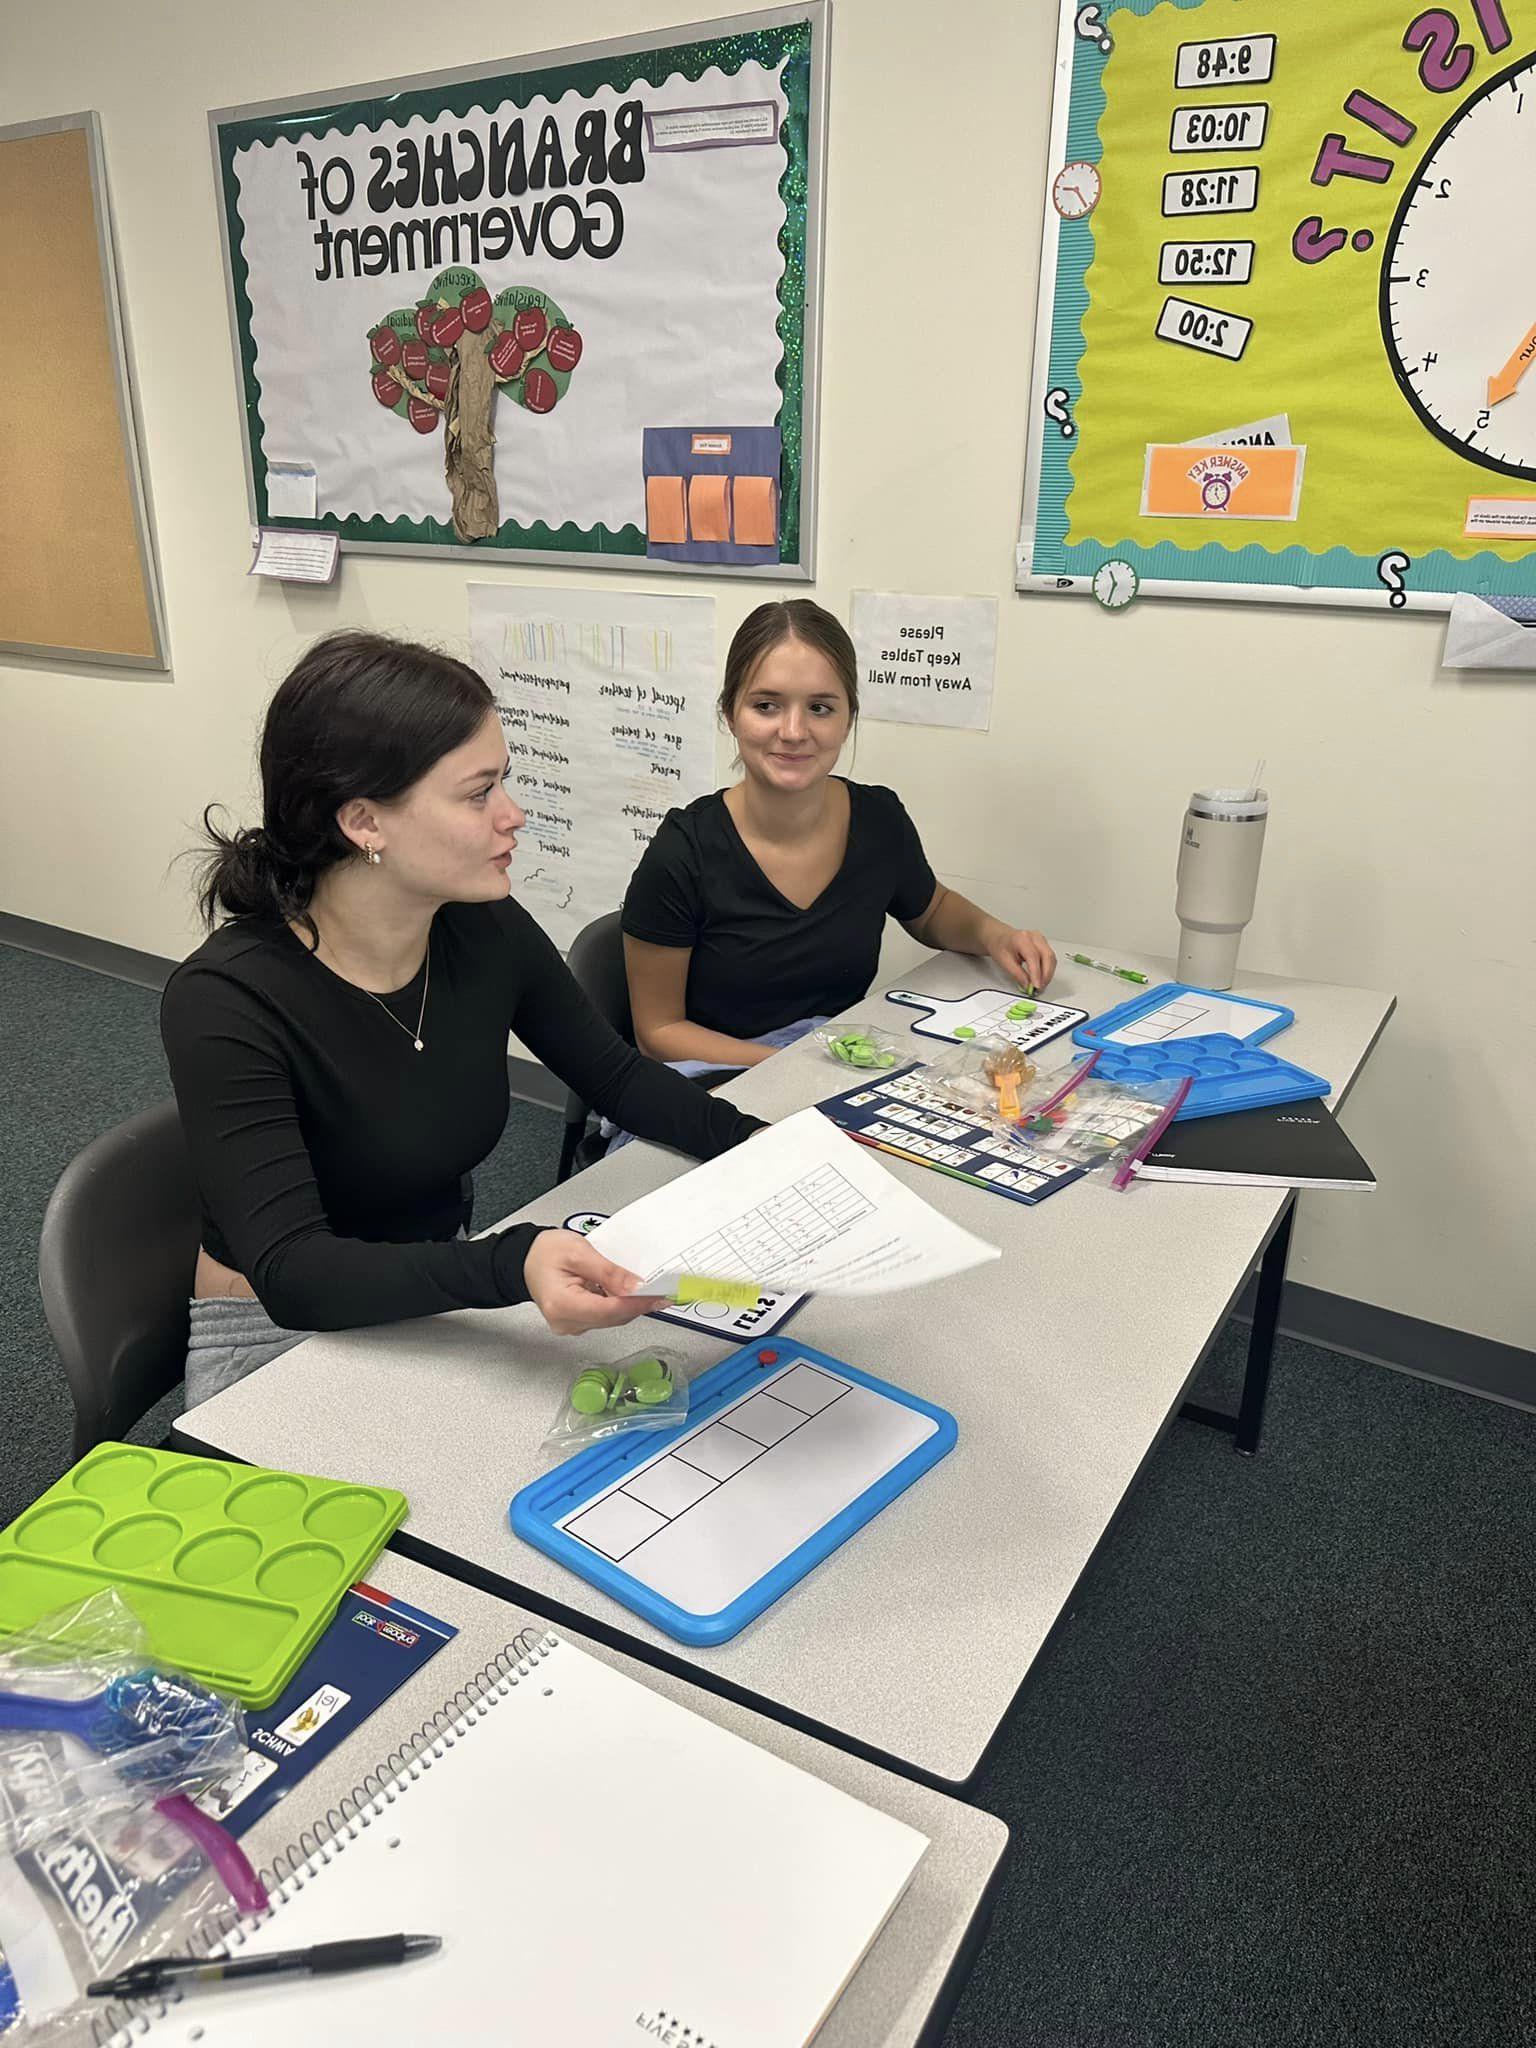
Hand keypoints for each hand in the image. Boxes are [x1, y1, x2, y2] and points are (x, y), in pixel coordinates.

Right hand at [522, 1230, 666, 1337]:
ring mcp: (572, 1325)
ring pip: (612, 1318)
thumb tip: (637, 1287)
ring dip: (630, 1303)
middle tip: (663, 1289)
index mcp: (562, 1305)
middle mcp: (566, 1322)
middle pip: (614, 1317)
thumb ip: (609, 1272)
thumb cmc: (544, 1253)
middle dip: (639, 1303)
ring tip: (646, 1286)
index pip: (610, 1310)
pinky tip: (626, 1290)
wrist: (526, 1259)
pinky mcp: (579, 1322)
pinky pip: (606, 1316)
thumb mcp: (580, 1252)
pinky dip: (619, 1304)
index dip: (639, 1303)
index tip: (660, 1295)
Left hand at [986, 926, 1056, 993]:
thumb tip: (1028, 984)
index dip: (1036, 973)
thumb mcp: (1004, 962)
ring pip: (1051, 958)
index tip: (1036, 985)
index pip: (1033, 956)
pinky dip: (1048, 969)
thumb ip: (1017, 974)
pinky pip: (1050, 958)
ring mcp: (1041, 939)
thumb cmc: (1000, 946)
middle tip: (1040, 988)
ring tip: (1041, 984)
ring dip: (1048, 973)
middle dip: (1046, 975)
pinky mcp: (1044, 944)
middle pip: (1047, 956)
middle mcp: (1034, 937)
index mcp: (1022, 938)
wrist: (1000, 938)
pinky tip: (1042, 977)